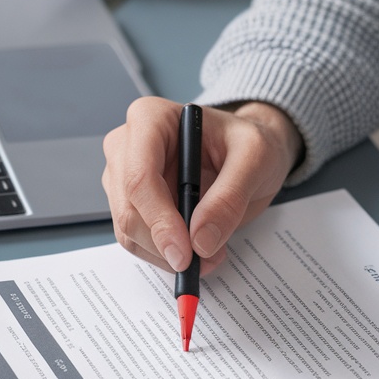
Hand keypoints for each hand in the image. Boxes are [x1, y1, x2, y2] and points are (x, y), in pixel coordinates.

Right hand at [102, 97, 302, 274]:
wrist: (245, 153)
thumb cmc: (246, 144)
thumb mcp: (255, 159)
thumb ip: (229, 196)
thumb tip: (200, 241)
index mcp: (150, 119)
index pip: (139, 176)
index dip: (159, 219)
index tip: (185, 252)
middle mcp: (127, 145)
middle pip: (128, 208)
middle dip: (164, 242)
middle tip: (203, 259)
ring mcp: (123, 176)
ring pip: (128, 230)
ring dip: (166, 253)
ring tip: (209, 253)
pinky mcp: (131, 203)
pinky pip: (137, 240)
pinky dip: (165, 255)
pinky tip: (196, 249)